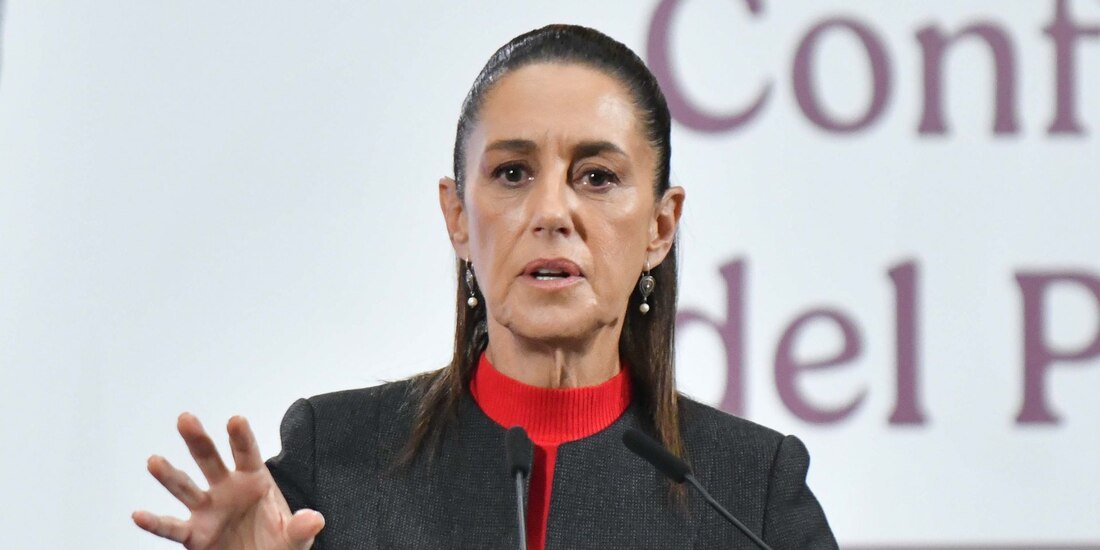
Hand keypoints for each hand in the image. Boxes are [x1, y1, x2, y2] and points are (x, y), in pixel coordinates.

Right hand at [133, 413, 324, 548]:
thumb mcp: (296, 537)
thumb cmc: (278, 544)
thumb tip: (313, 518)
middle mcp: (227, 489)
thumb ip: (301, 527)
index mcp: (254, 480)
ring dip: (169, 475)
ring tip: (154, 461)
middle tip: (186, 419)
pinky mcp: (194, 535)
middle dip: (198, 440)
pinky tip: (140, 514)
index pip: (247, 454)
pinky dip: (155, 522)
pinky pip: (172, 527)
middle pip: (210, 460)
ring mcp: (208, 510)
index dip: (241, 437)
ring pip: (185, 487)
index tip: (235, 420)